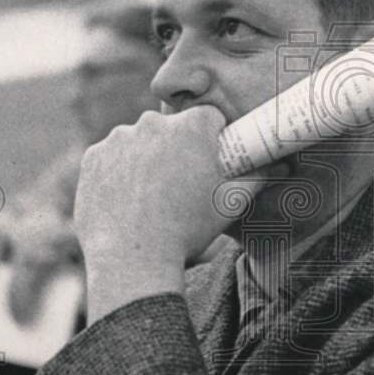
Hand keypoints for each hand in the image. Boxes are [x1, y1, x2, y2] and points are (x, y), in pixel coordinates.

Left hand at [75, 107, 279, 321]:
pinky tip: (127, 203)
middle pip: (170, 129)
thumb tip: (280, 165)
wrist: (133, 256)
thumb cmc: (187, 230)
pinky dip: (118, 175)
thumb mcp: (230, 205)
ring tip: (151, 200)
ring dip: (145, 161)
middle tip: (180, 186)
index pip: (208, 118)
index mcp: (191, 127)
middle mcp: (152, 123)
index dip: (212, 138)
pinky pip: (110, 160)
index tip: (210, 160)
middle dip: (177, 150)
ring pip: (138, 143)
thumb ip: (256, 178)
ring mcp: (118, 139)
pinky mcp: (93, 158)